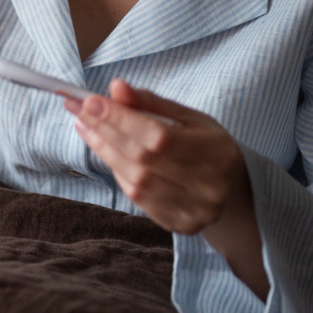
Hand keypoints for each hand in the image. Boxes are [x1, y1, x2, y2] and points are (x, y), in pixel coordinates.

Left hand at [65, 80, 249, 236]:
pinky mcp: (180, 225)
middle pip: (142, 158)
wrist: (233, 188)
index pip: (159, 136)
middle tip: (79, 110)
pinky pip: (137, 198)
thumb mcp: (188, 117)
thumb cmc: (207, 144)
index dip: (121, 118)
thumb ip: (151, 103)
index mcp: (216, 153)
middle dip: (105, 130)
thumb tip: (116, 87)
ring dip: (104, 151)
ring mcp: (194, 211)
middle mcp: (208, 186)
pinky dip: (118, 172)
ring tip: (85, 127)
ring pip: (135, 180)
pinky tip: (106, 152)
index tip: (90, 101)